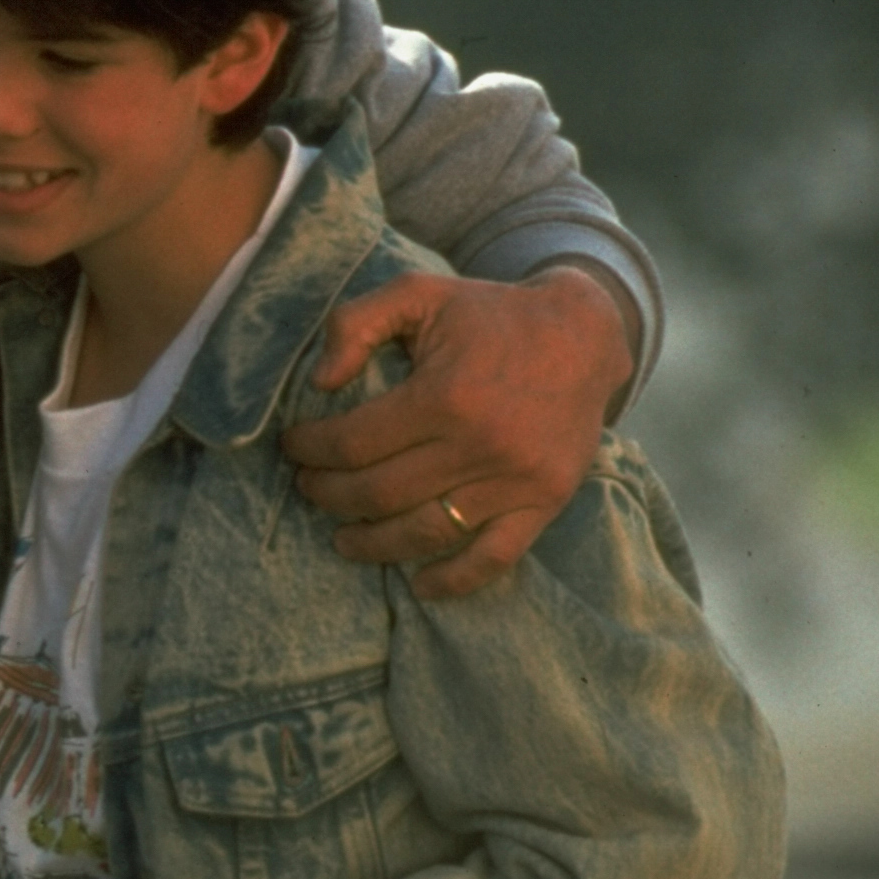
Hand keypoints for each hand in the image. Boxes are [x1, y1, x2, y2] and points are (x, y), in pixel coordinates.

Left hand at [277, 264, 636, 599]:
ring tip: (341, 538)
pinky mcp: (545, 502)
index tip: (293, 447)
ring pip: (426, 532)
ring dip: (373, 544)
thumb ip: (356, 324)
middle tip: (307, 487)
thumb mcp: (417, 293)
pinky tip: (420, 585)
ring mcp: (515, 481)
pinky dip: (454, 580)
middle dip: (328, 494)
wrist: (584, 334)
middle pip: (379, 493)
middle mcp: (478, 446)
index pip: (353, 443)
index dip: (310, 449)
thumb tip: (320, 383)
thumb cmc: (490, 313)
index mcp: (443, 395)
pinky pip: (494, 557)